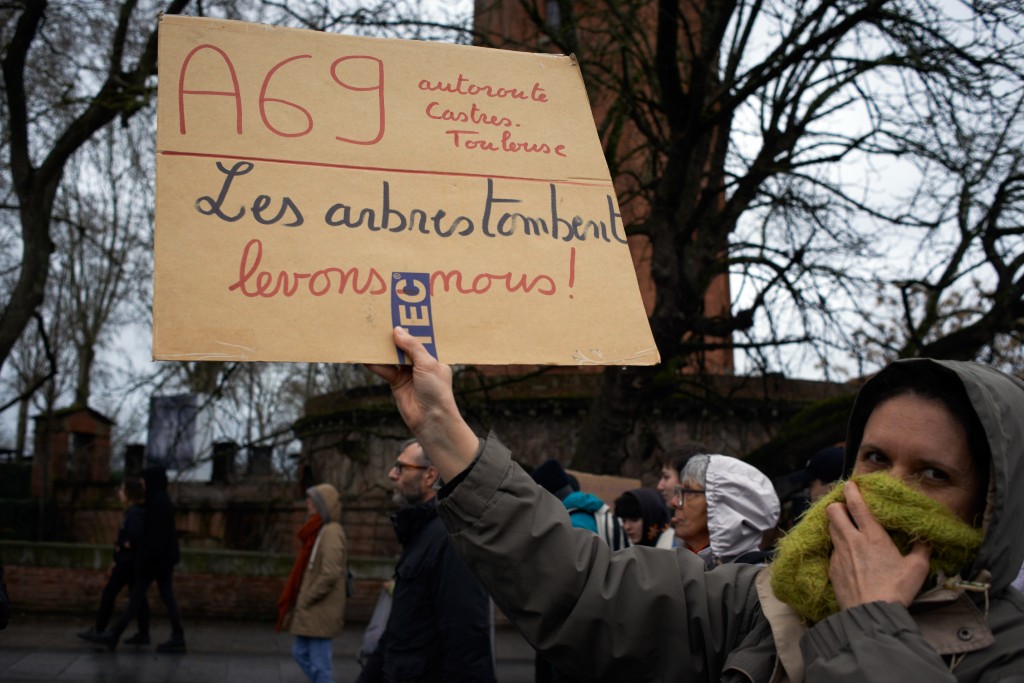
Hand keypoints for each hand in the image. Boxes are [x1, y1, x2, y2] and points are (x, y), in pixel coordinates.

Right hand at [366, 327, 478, 480]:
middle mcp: (420, 364)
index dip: (411, 328)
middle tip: (380, 322)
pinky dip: (375, 364)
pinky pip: (384, 370)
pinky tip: (366, 357)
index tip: (398, 314)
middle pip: (404, 346)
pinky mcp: (396, 383)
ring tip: (370, 336)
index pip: (420, 338)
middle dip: (394, 337)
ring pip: (392, 357)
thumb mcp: (427, 363)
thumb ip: (412, 346)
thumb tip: (398, 330)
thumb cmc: (436, 391)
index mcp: (433, 356)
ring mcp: (408, 373)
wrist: (431, 420)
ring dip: (382, 349)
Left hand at [827, 481, 930, 609]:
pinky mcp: (832, 568)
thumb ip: (921, 550)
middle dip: (837, 506)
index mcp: (872, 536)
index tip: (850, 485)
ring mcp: (839, 554)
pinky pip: (832, 550)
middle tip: (847, 510)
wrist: (871, 613)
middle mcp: (851, 540)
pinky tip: (848, 557)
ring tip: (846, 529)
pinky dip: (838, 548)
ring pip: (830, 529)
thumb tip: (927, 540)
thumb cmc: (896, 589)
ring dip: (836, 525)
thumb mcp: (917, 568)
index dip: (851, 491)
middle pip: (833, 511)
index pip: (856, 505)